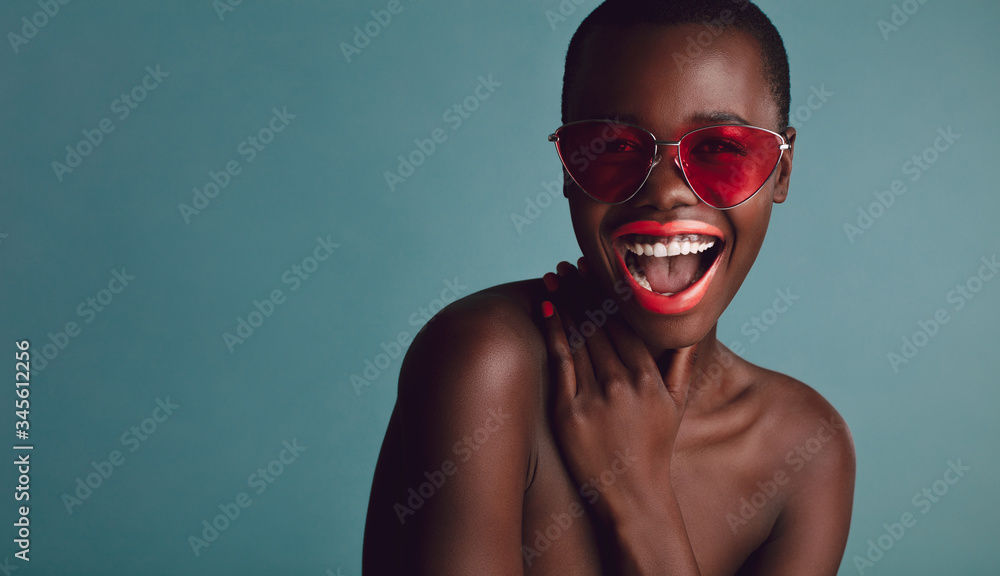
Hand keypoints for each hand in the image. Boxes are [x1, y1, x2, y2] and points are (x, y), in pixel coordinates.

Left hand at [540, 259, 699, 522]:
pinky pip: (560, 362)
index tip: (597, 268)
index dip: (608, 292)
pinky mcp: (570, 411)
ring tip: (553, 276)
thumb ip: (681, 364)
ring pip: (578, 336)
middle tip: (568, 263)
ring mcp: (595, 396)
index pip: (625, 321)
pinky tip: (546, 307)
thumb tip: (687, 330)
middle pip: (599, 323)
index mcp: (648, 375)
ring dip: (565, 301)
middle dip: (582, 289)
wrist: (634, 495)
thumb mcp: (676, 405)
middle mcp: (623, 381)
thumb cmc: (654, 448)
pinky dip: (553, 331)